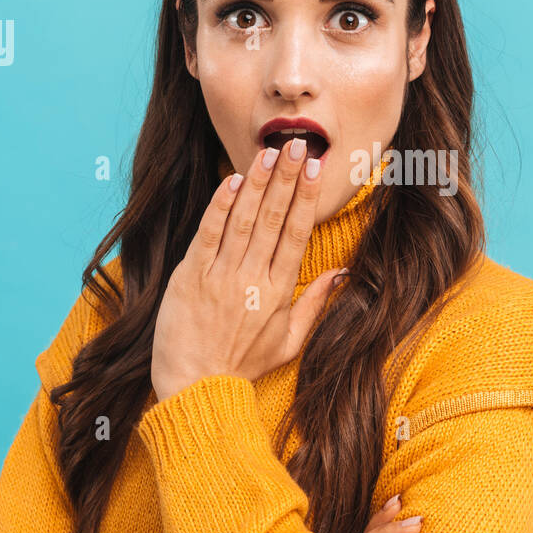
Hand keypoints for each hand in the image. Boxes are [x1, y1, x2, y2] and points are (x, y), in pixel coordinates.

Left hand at [150, 138, 345, 401]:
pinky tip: (232, 181)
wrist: (196, 387)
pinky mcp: (191, 277)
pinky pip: (209, 234)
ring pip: (244, 219)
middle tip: (297, 145)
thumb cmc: (242, 366)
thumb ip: (315, 304)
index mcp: (280, 291)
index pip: (297, 233)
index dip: (307, 197)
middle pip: (275, 218)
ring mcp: (221, 276)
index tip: (315, 168)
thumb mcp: (289, 342)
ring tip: (269, 153)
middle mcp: (254, 278)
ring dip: (258, 183)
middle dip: (287, 178)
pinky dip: (221, 206)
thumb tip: (341, 274)